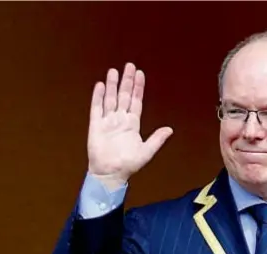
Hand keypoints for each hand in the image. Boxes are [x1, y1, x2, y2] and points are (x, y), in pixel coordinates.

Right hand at [87, 63, 172, 189]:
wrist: (110, 175)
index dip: (138, 88)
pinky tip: (99, 86)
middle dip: (126, 81)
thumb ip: (156, 140)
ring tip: (113, 71)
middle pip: (124, 96)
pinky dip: (98, 97)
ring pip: (110, 99)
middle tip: (129, 65)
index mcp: (132, 124)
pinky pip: (96, 108)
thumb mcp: (145, 152)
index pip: (136, 101)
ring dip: (112, 85)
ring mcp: (107, 122)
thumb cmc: (128, 165)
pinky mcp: (96, 126)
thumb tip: (170, 129)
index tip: (140, 74)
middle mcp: (120, 120)